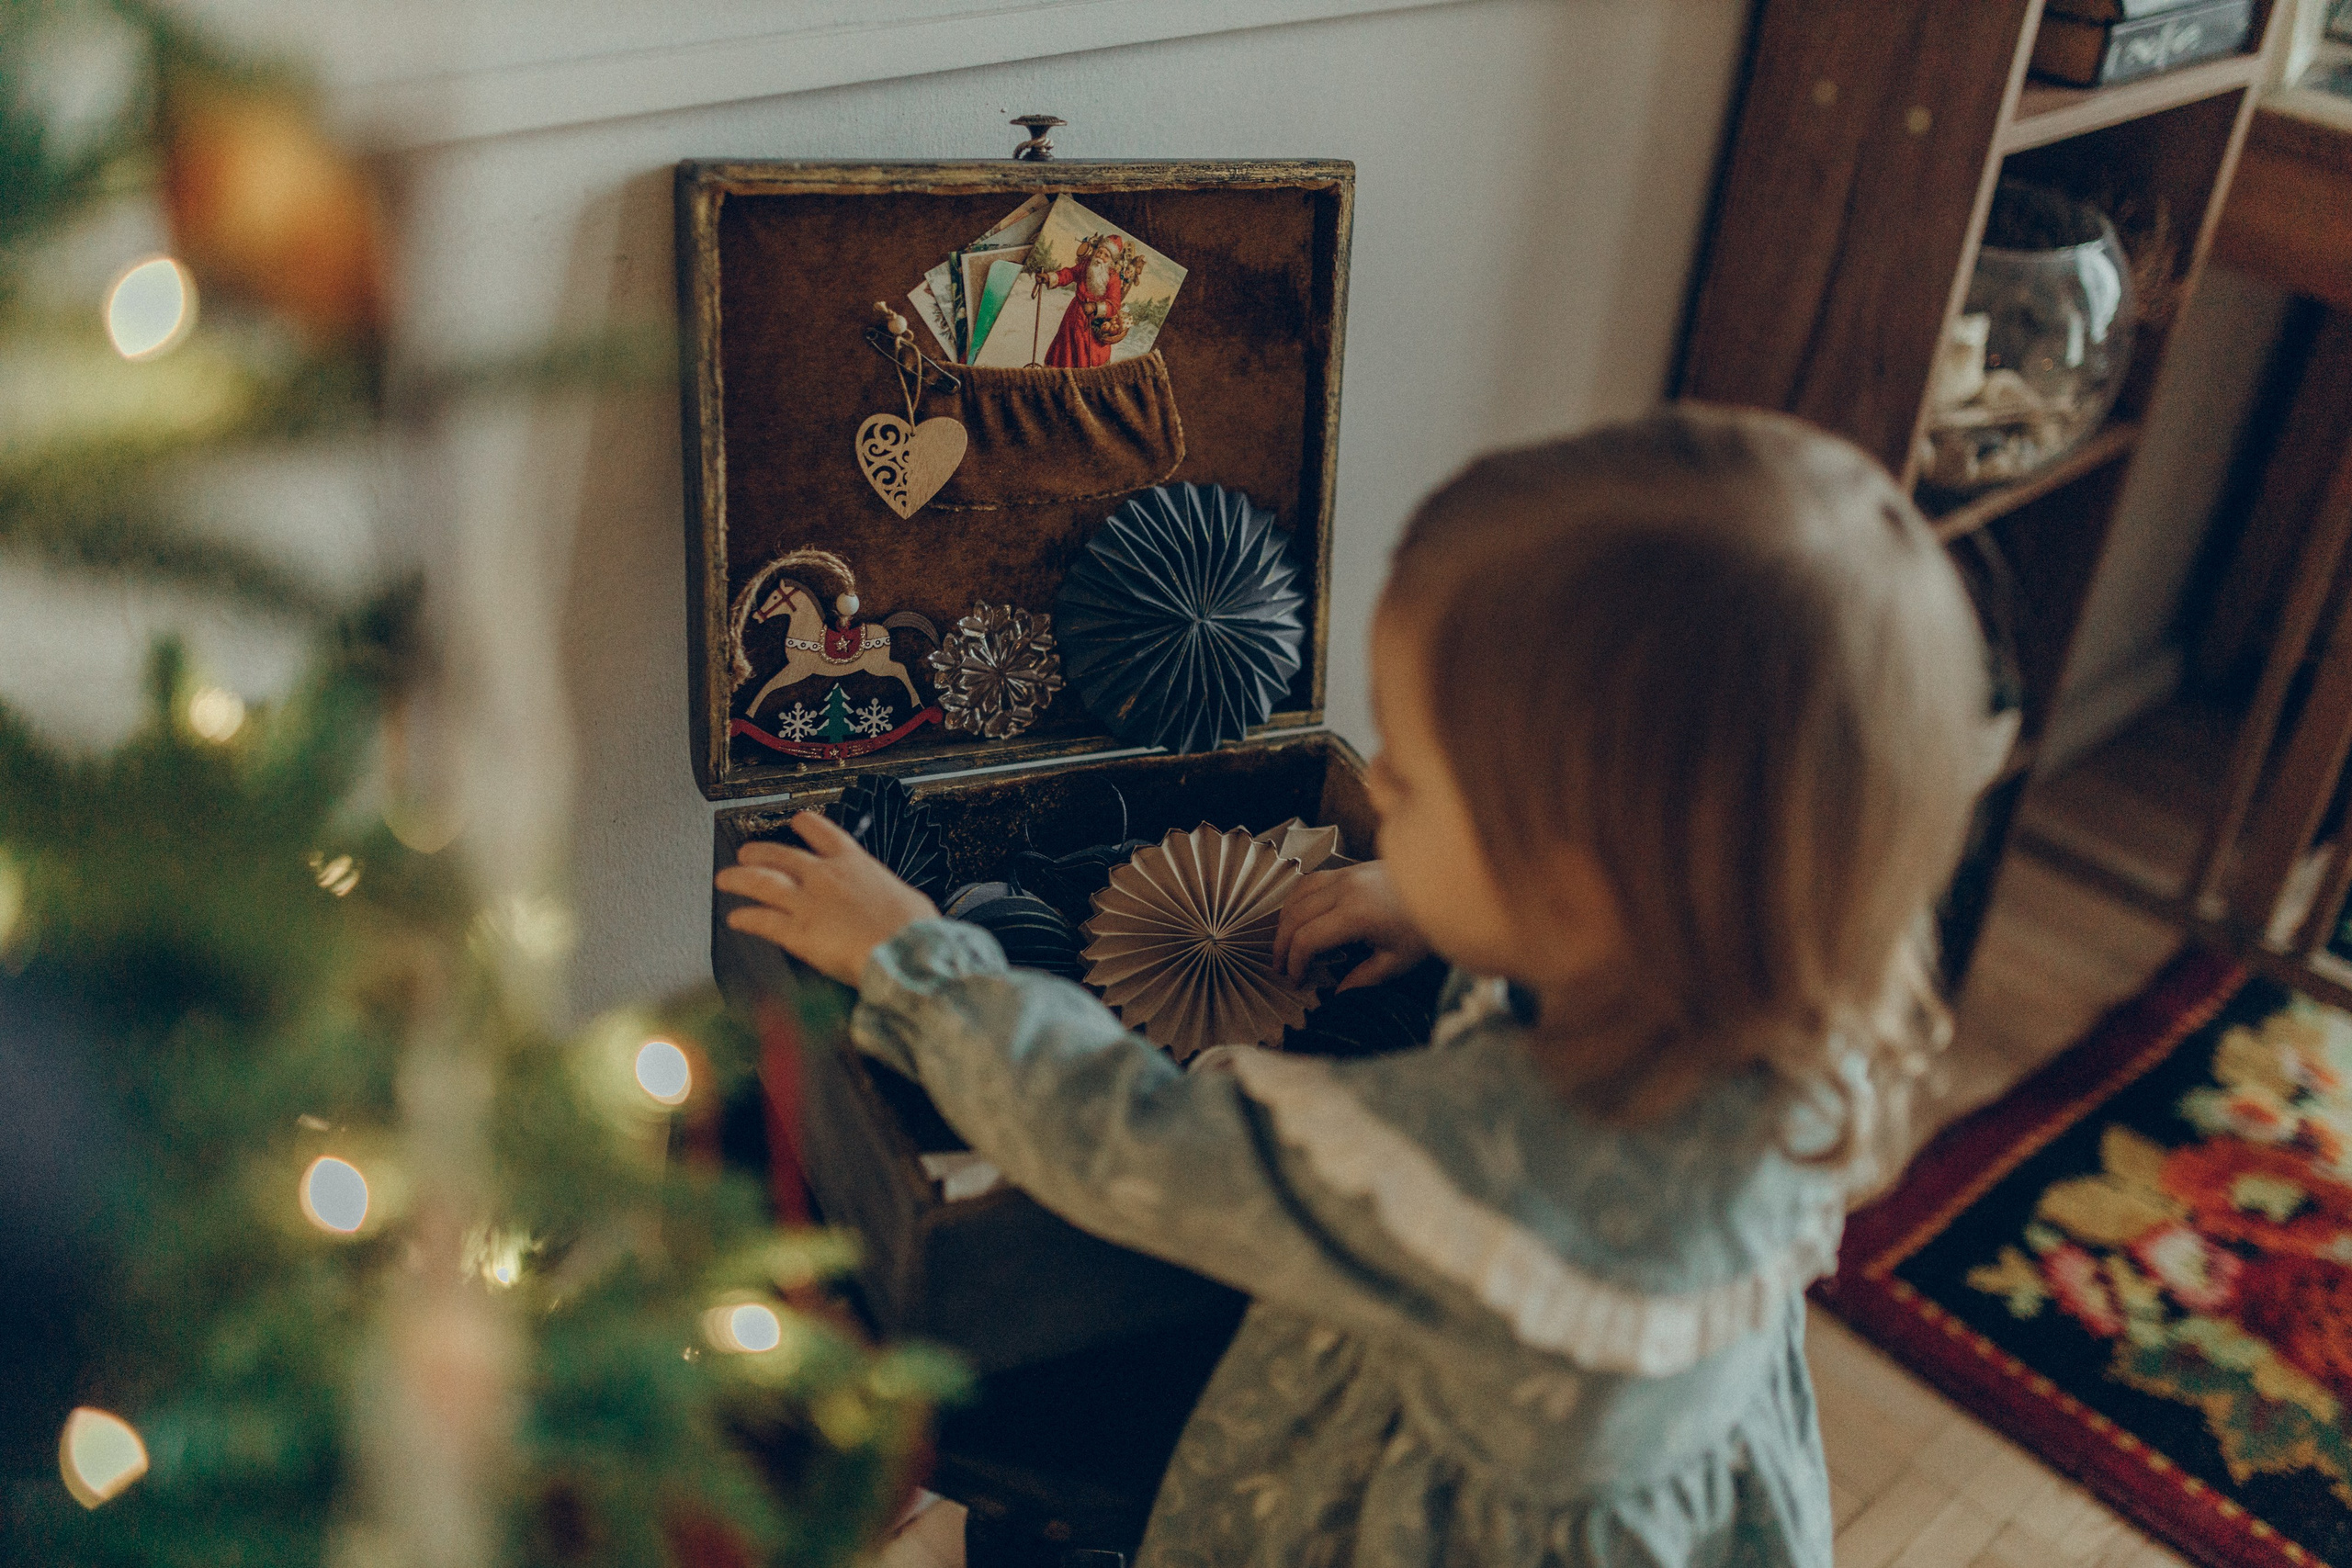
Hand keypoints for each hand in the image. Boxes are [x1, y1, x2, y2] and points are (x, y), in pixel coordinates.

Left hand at [715, 812, 939, 985]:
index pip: (822, 832)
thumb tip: (891, 902)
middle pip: (781, 854)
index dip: (805, 824)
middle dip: (759, 852)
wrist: (903, 952)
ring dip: (739, 878)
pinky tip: (735, 918)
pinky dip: (745, 918)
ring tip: (727, 878)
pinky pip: (761, 921)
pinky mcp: (796, 932)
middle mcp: (824, 876)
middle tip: (746, 852)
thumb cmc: (911, 930)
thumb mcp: (906, 898)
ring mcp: (806, 902)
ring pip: (761, 882)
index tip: (798, 820)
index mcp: (854, 863)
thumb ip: (885, 895)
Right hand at [1272, 861, 1431, 990]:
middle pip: (1294, 917)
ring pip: (1296, 895)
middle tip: (1281, 969)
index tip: (1297, 981)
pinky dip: (1297, 900)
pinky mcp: (1350, 868)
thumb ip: (1363, 979)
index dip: (1294, 963)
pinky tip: (1298, 917)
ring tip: (1284, 945)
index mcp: (1356, 915)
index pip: (1306, 940)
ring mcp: (1346, 875)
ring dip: (1285, 921)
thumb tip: (1336, 995)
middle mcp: (1345, 890)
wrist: (1447, 887)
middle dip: (1281, 946)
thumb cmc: (1425, 925)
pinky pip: (1310, 881)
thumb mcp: (1398, 961)